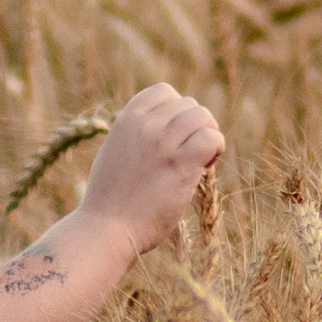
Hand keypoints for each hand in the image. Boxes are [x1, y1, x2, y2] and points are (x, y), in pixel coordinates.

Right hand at [79, 83, 224, 257]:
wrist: (105, 230)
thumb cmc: (110, 202)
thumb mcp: (115, 154)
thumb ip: (136, 136)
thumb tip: (167, 128)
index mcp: (126, 120)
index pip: (164, 92)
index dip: (177, 110)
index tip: (176, 134)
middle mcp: (144, 126)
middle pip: (188, 104)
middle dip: (195, 125)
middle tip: (191, 153)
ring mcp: (162, 143)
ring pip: (203, 116)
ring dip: (209, 135)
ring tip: (202, 158)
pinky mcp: (180, 164)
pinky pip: (211, 138)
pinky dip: (216, 148)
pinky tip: (206, 165)